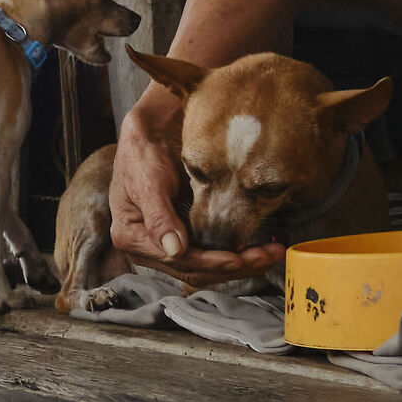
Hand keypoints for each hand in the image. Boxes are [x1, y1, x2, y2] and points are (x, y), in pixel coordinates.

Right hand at [109, 98, 286, 283]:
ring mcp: (170, 242)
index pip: (178, 261)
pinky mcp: (187, 233)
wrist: (151, 132)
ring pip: (208, 265)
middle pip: (196, 269)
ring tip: (269, 254)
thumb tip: (174, 249)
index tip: (237, 258)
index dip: (210, 262)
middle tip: (264, 257)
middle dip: (232, 266)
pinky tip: (257, 248)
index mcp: (133, 237)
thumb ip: (159, 217)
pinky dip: (236, 252)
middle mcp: (151, 246)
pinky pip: (212, 251)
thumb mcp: (147, 181)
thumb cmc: (142, 152)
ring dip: (239, 263)